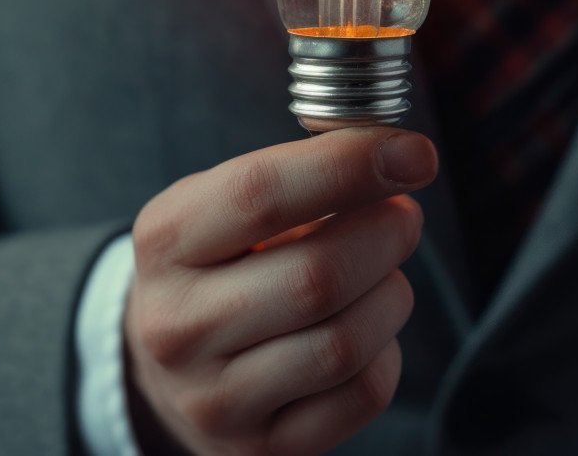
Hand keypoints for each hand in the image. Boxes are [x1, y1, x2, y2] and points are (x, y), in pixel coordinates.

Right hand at [124, 127, 436, 455]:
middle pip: (316, 276)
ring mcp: (215, 396)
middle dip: (385, 235)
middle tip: (404, 215)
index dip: (348, 166)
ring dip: (390, 294)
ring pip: (345, 342)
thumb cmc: (215, 265)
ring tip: (383, 272)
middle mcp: (177, 323)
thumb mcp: (219, 205)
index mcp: (165, 241)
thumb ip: (294, 176)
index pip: (261, 194)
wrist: (164, 366)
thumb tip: (391, 158)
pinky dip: (385, 353)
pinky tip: (367, 331)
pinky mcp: (260, 446)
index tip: (412, 152)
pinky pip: (359, 395)